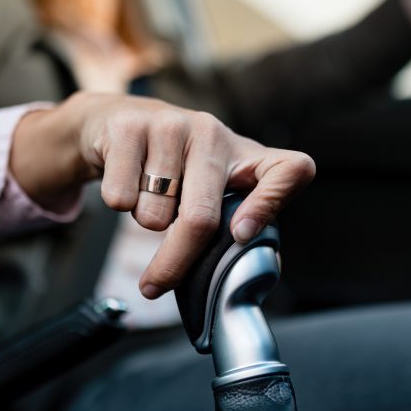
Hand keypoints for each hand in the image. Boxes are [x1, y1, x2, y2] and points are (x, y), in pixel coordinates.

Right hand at [12, 91, 315, 297]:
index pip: (290, 170)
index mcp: (247, 155)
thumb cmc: (178, 170)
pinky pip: (120, 198)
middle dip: (176, 261)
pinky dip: (121, 205)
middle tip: (155, 287)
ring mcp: (172, 125)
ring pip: (154, 213)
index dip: (270, 206)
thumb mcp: (215, 192)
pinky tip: (129, 184)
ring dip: (146, 221)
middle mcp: (214, 134)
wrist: (119, 124)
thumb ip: (237, 229)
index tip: (241, 235)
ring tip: (151, 199)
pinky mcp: (130, 126)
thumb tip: (250, 280)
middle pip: (201, 217)